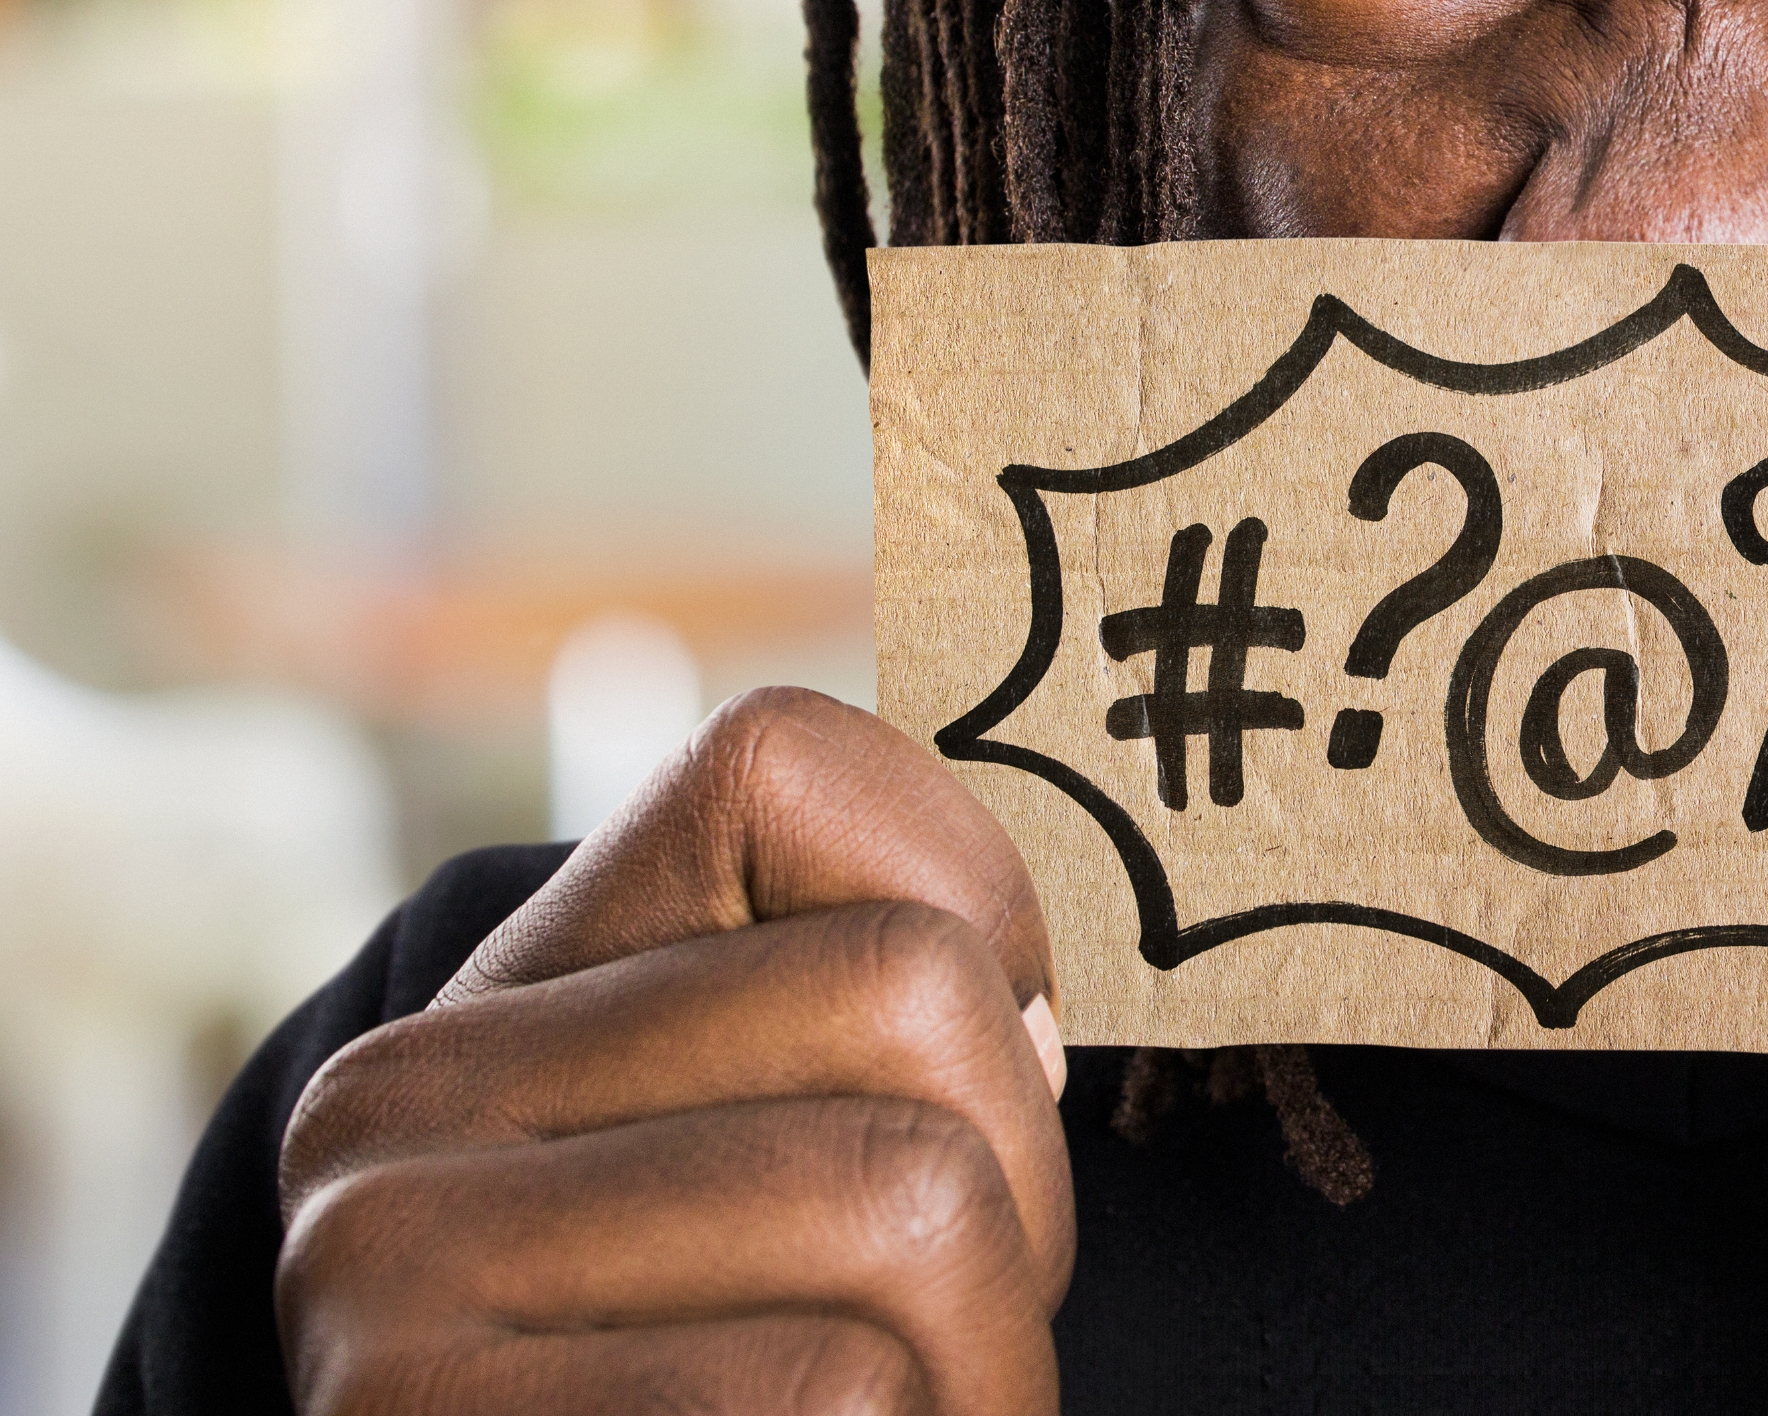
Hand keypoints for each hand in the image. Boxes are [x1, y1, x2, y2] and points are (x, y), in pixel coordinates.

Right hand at [276, 690, 1075, 1413]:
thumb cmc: (739, 1353)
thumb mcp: (766, 1138)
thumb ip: (873, 1002)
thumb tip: (1029, 1023)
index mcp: (498, 985)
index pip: (792, 762)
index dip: (973, 917)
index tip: (972, 1079)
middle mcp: (397, 1115)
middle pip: (911, 995)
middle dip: (1023, 1181)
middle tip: (960, 1315)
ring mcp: (394, 1296)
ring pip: (910, 1200)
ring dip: (989, 1352)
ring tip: (902, 1414)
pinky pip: (838, 1392)